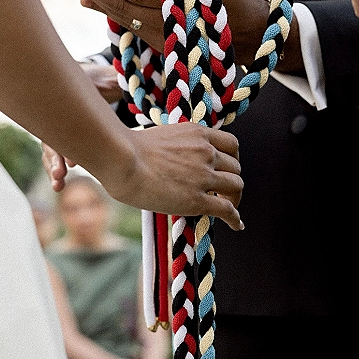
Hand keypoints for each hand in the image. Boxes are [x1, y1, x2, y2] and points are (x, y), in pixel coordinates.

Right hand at [41, 59, 122, 191]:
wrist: (97, 86)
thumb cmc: (103, 83)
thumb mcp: (108, 80)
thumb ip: (111, 82)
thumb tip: (118, 81)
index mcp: (67, 97)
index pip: (62, 118)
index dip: (66, 137)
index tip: (73, 159)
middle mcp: (58, 114)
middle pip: (52, 137)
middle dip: (56, 157)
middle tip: (61, 173)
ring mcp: (57, 129)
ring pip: (51, 150)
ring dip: (53, 167)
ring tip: (58, 185)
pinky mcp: (61, 142)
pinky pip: (55, 157)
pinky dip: (55, 171)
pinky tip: (58, 187)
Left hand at [59, 0, 274, 66]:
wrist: (255, 38)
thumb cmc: (244, 3)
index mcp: (178, 3)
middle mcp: (165, 23)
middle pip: (122, 4)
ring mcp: (161, 35)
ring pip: (122, 16)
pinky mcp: (160, 40)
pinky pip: (130, 24)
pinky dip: (109, 11)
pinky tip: (89, 0)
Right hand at [110, 122, 243, 229]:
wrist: (121, 160)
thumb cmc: (126, 150)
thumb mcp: (161, 138)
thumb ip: (175, 148)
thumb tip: (170, 163)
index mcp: (197, 133)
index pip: (230, 144)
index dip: (232, 159)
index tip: (226, 168)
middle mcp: (206, 152)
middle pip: (235, 167)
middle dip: (231, 180)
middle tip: (224, 191)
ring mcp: (203, 175)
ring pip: (235, 186)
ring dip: (234, 198)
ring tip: (229, 207)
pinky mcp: (197, 199)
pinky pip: (227, 209)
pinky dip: (235, 218)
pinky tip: (237, 225)